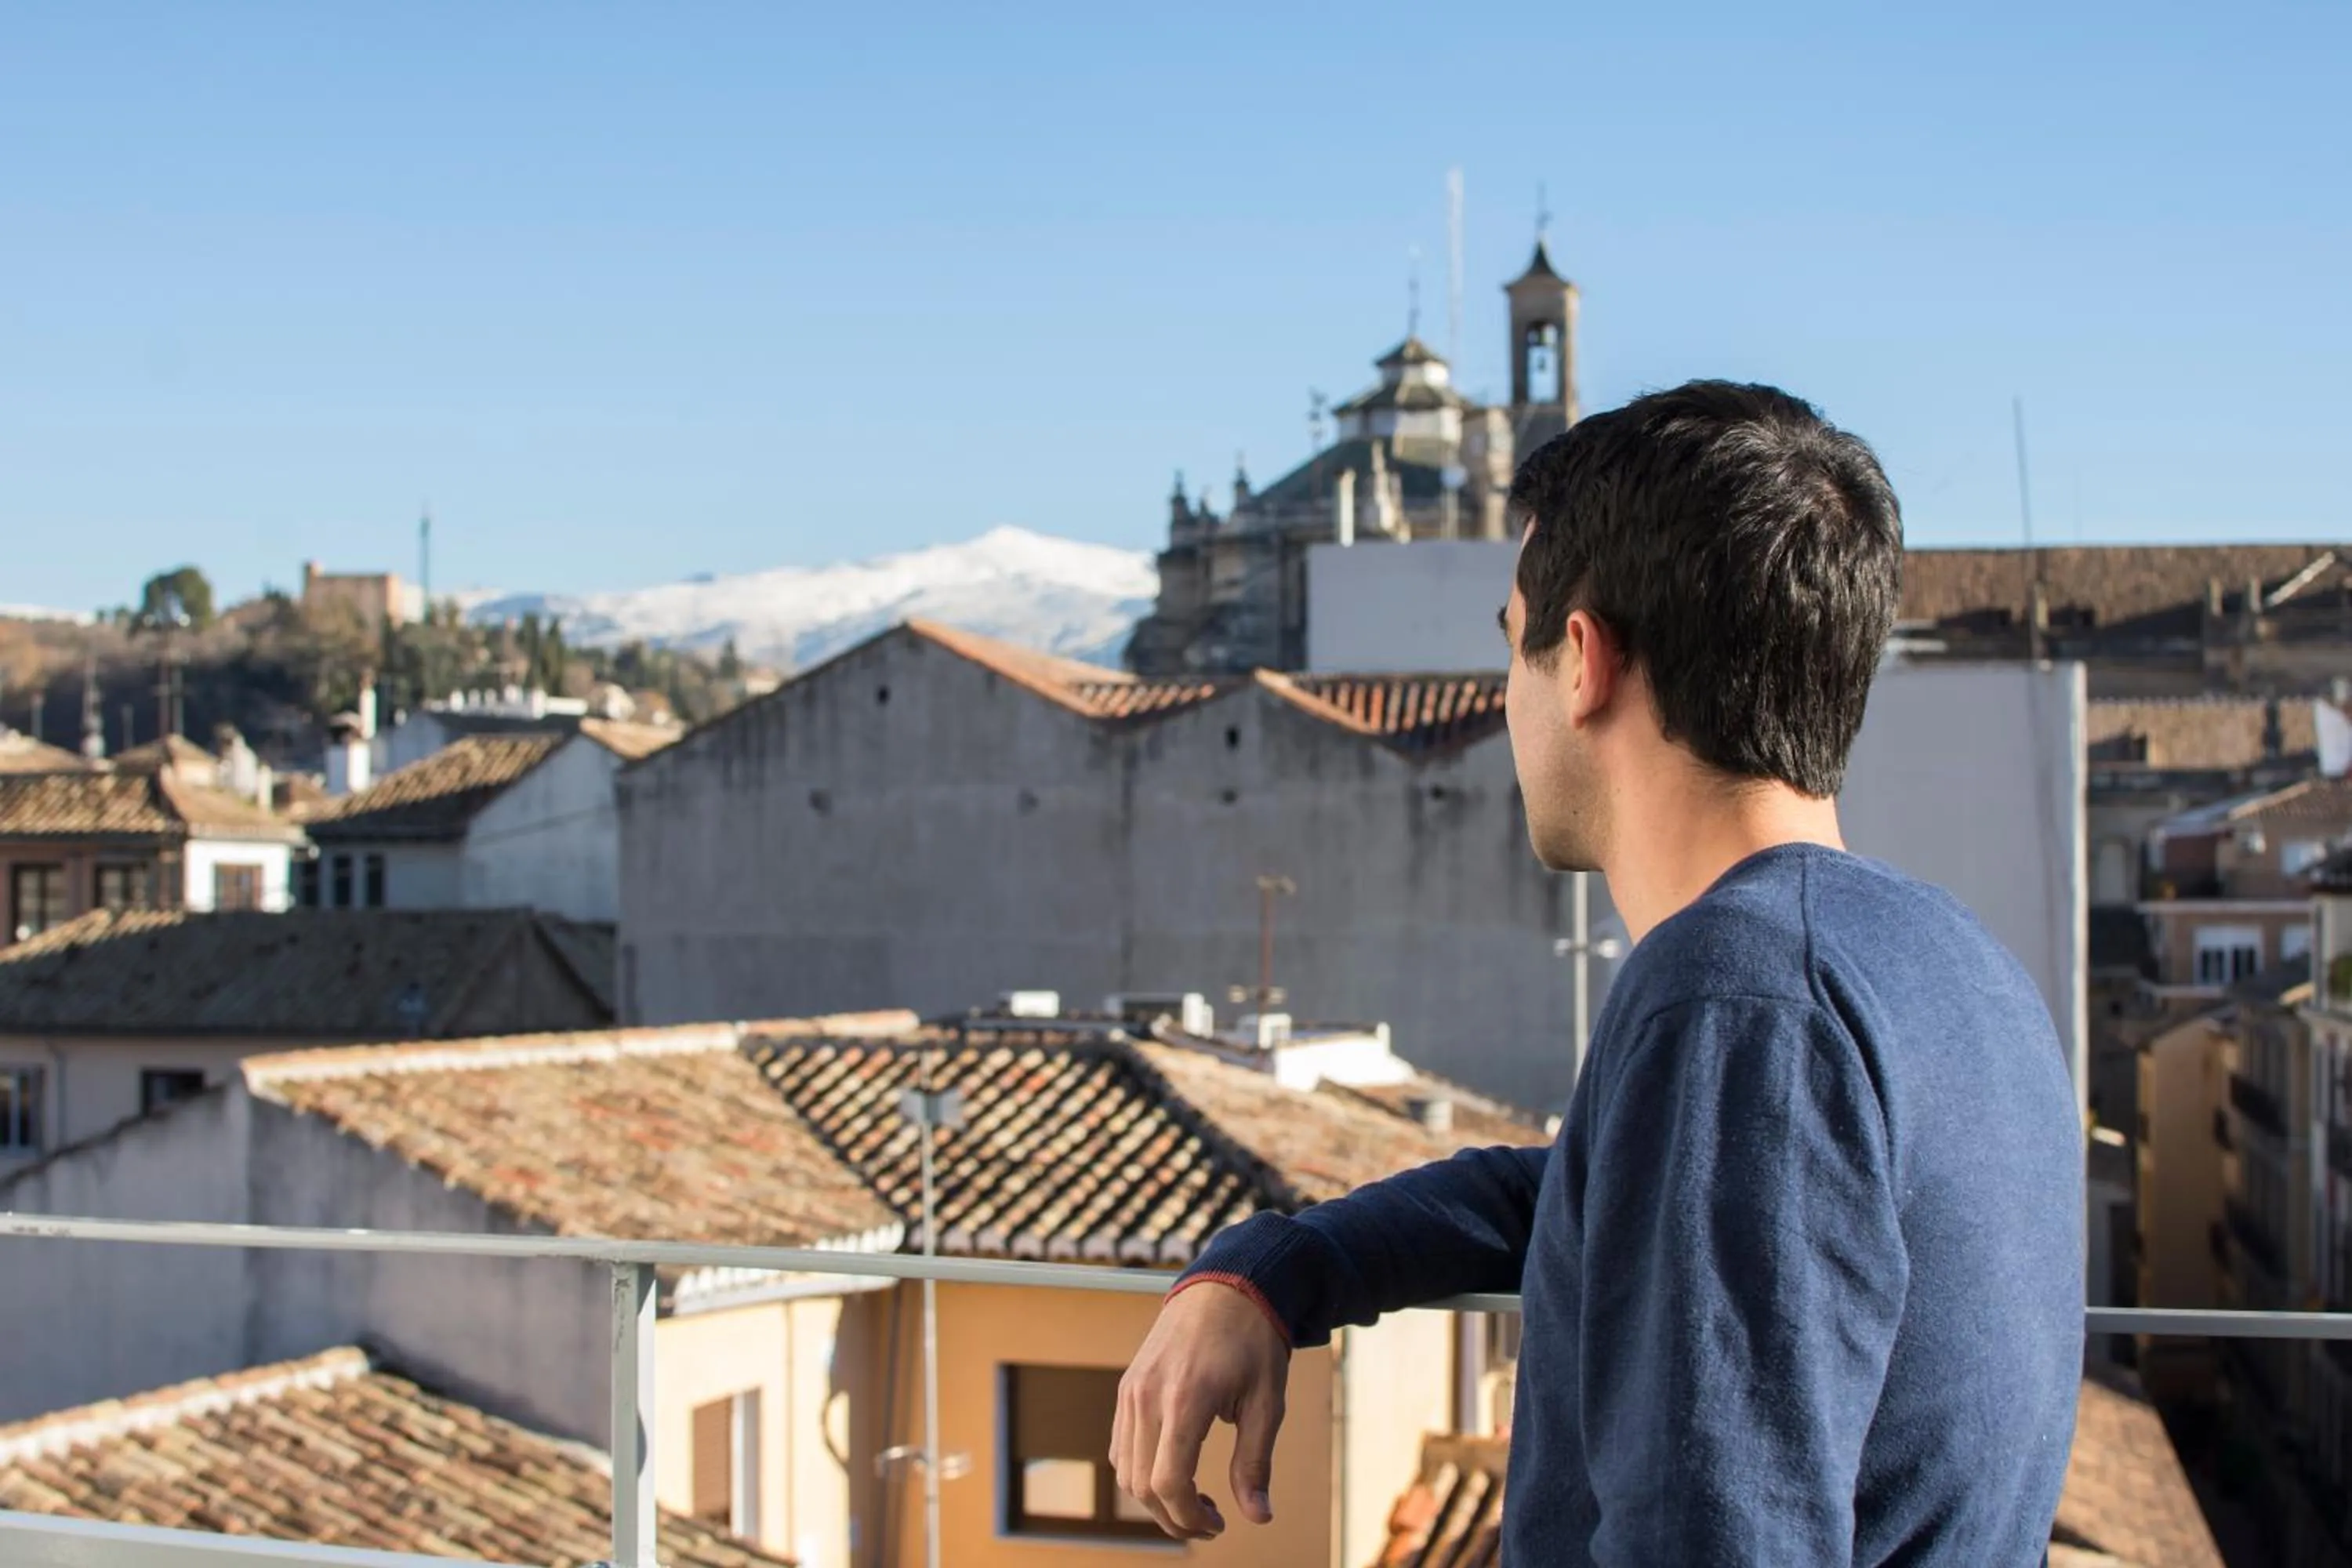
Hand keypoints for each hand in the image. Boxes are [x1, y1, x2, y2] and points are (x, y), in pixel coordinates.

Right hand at [1112, 1279, 1291, 1540]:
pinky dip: (1139, 1471)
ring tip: (1194, 1501)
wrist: (1227, 1286)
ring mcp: (1131, 1390)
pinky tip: (1174, 1470)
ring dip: (1154, 1498)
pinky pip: (1120, 1445)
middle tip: (1209, 1523)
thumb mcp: (1267, 1402)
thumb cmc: (1253, 1342)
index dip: (1190, 1518)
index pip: (1168, 1483)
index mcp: (1185, 1399)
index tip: (1218, 1525)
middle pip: (1141, 1485)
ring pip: (1125, 1470)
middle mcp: (1148, 1396)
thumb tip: (1259, 1517)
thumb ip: (1255, 1462)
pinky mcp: (1127, 1386)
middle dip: (1173, 1517)